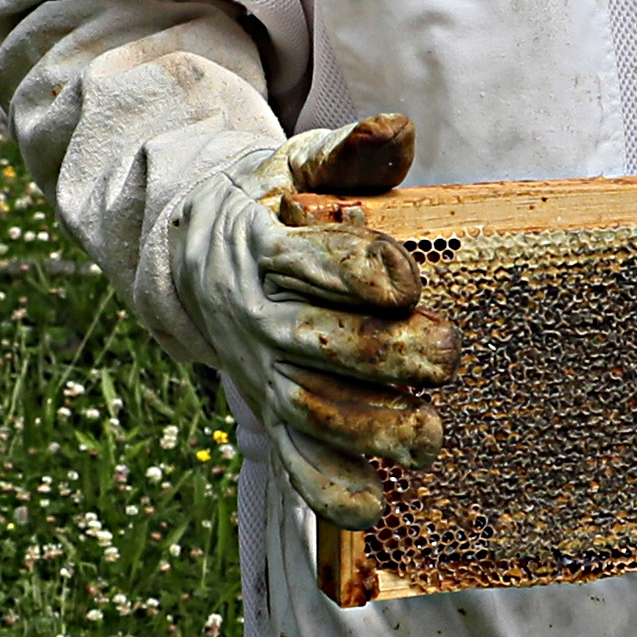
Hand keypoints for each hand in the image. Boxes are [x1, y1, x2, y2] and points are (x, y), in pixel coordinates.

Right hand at [215, 113, 454, 528]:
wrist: (189, 254)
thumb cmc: (266, 205)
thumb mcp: (294, 162)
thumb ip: (348, 151)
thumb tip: (400, 131)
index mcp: (263, 247)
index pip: (312, 261)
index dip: (364, 272)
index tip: (408, 281)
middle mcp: (256, 314)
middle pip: (318, 344)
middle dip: (387, 355)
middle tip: (447, 353)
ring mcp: (259, 369)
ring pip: (307, 409)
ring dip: (370, 430)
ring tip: (429, 435)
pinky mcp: (267, 411)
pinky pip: (293, 460)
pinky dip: (328, 490)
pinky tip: (375, 506)